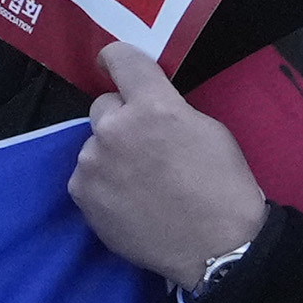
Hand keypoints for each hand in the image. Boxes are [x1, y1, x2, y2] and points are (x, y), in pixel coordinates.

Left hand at [71, 40, 268, 290]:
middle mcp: (114, 129)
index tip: (113, 63)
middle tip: (145, 145)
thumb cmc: (222, 184)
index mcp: (152, 106)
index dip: (117, 59)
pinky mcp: (80, 193)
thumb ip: (168, 109)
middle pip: (103, 107)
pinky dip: (102, 182)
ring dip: (110, 153)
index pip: (121, 59)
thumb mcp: (206, 129)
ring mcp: (92, 163)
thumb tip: (145, 105)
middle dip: (121, 119)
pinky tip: (127, 200)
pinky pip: (86, 175)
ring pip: (94, 144)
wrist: (215, 244)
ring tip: (139, 181)